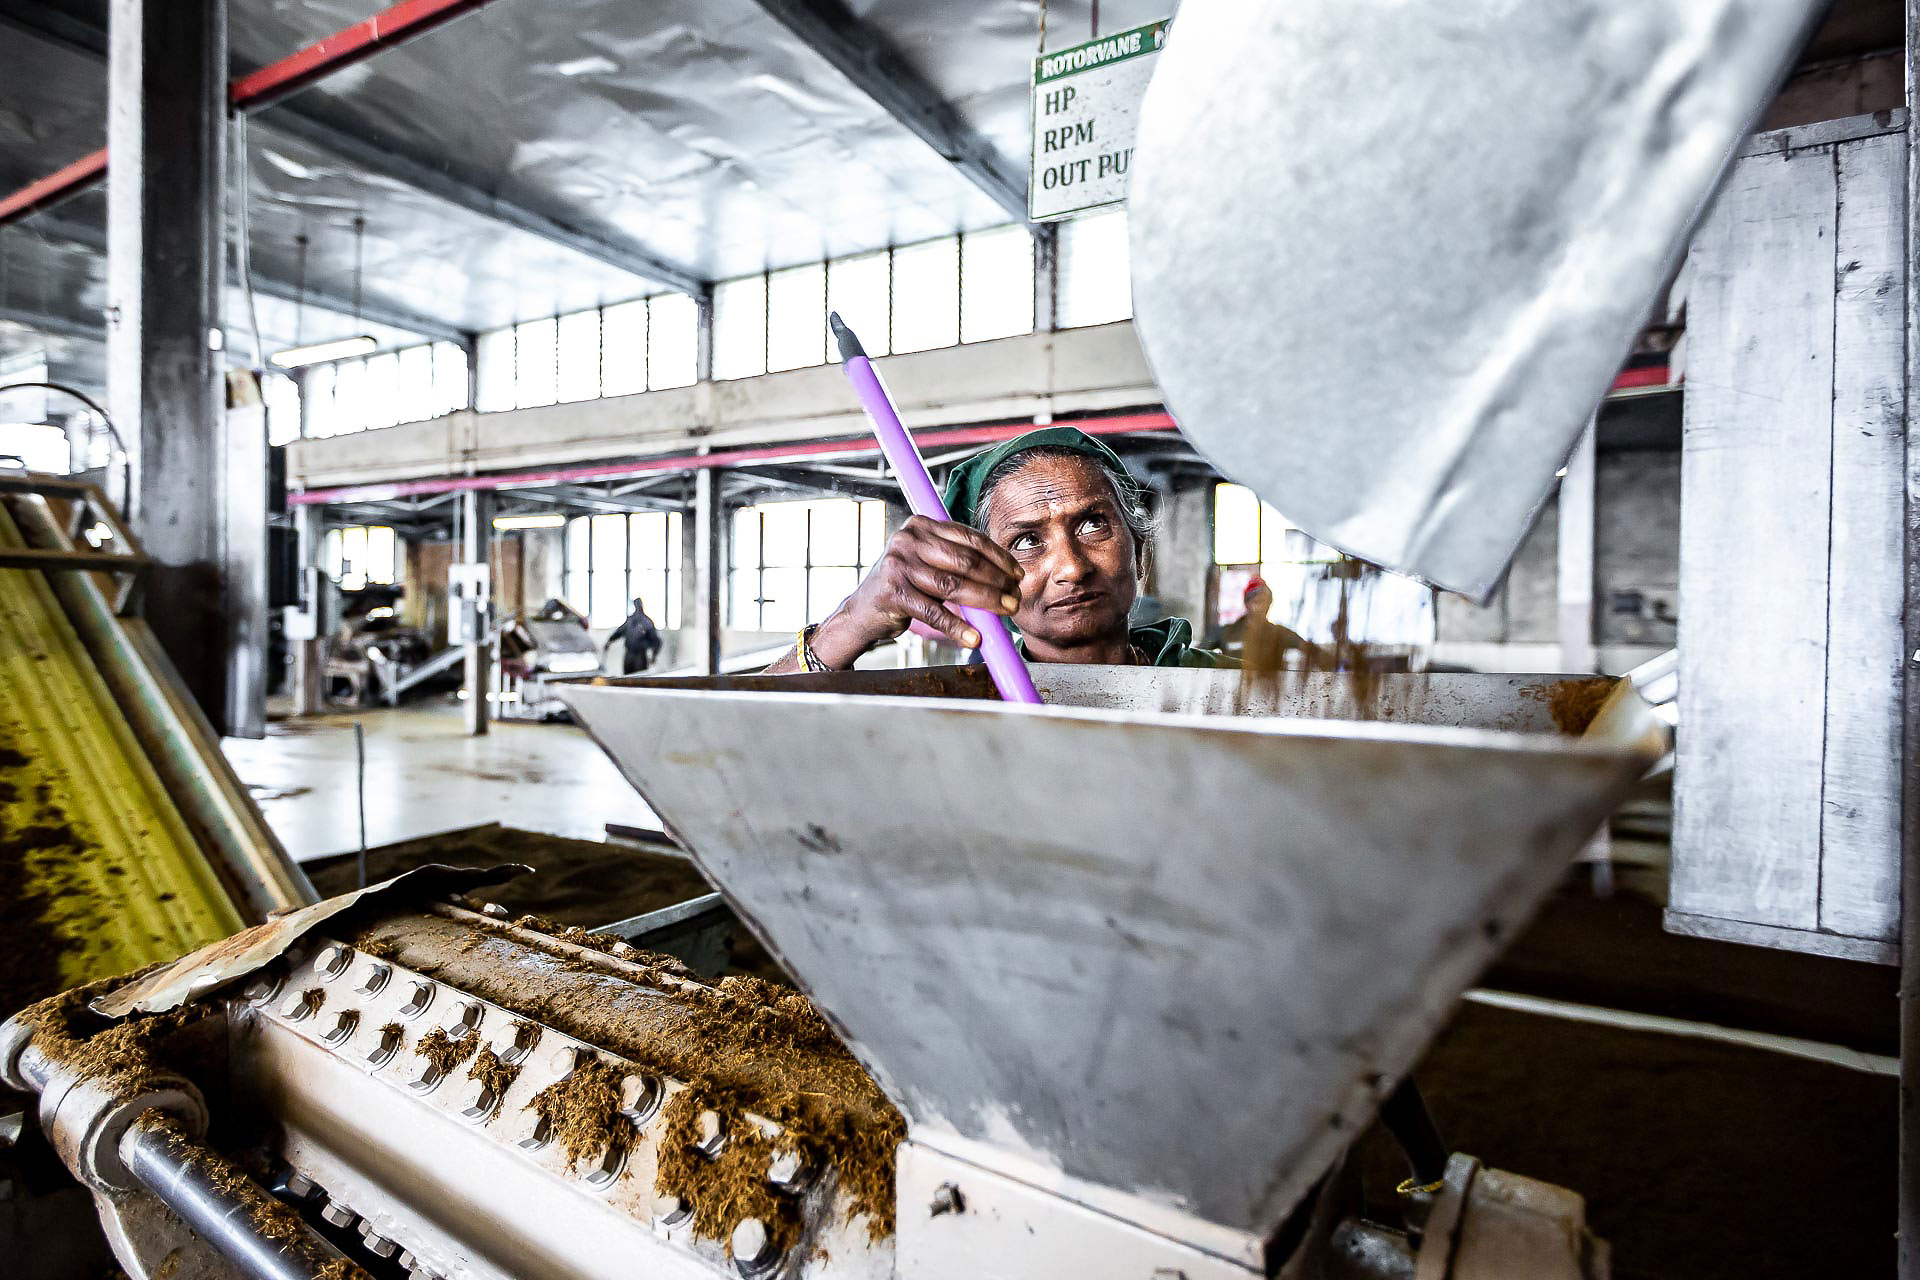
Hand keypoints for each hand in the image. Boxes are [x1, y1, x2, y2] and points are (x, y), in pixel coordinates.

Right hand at [808, 516, 1021, 666]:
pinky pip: (934, 612)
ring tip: (1006, 611)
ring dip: (985, 601)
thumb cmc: (906, 585)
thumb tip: (1006, 578)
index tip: (1017, 574)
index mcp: (921, 525)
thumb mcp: (929, 563)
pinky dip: (957, 627)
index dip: (998, 557)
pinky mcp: (894, 593)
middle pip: (965, 561)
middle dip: (997, 580)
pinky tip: (974, 637)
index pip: (969, 537)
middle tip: (1016, 597)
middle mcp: (908, 540)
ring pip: (953, 585)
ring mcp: (898, 565)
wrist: (864, 610)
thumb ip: (959, 562)